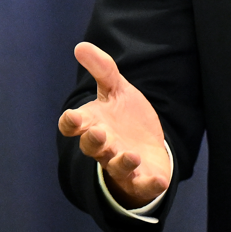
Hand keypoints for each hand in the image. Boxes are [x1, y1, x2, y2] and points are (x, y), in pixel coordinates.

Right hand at [57, 42, 172, 207]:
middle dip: (94, 141)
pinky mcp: (141, 179)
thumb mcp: (116, 90)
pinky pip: (142, 185)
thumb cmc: (125, 118)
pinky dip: (149, 185)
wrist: (147, 146)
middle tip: (99, 132)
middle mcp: (103, 147)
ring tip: (131, 155)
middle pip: (91, 147)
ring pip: (116, 167)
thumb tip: (80, 46)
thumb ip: (101, 69)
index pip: (72, 126)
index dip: (70, 123)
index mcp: (92, 124)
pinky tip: (160, 181)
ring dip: (121, 162)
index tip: (73, 117)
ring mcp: (121, 165)